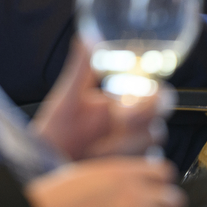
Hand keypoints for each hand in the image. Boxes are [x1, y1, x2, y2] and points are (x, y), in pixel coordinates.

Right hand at [25, 157, 184, 206]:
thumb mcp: (88, 174)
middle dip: (165, 203)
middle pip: (173, 196)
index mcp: (121, 170)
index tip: (154, 186)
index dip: (160, 180)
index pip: (164, 171)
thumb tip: (134, 184)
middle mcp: (132, 191)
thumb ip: (117, 177)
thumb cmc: (56, 196)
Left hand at [31, 41, 170, 159]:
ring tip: (99, 145)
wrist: (46, 161)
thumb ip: (81, 67)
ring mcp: (133, 148)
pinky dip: (125, 163)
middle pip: (159, 119)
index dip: (149, 98)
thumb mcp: (68, 96)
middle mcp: (132, 125)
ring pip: (152, 143)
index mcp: (122, 103)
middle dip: (140, 119)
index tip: (126, 104)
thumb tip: (88, 36)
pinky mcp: (130, 170)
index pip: (156, 94)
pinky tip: (102, 160)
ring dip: (127, 143)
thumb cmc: (56, 129)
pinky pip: (143, 167)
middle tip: (117, 120)